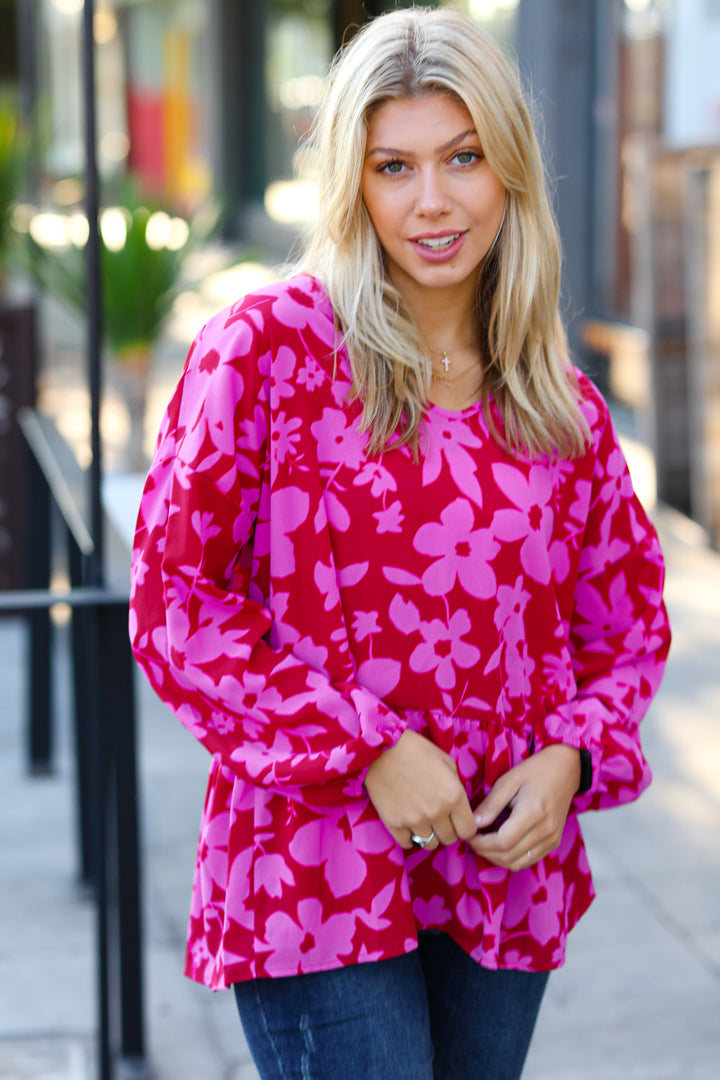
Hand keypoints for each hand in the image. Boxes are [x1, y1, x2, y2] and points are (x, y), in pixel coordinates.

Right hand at [364, 729, 476, 849]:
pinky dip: (409, 836)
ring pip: (430, 844)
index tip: (458, 821)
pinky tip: (408, 821)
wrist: (381, 749)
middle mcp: (437, 812)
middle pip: (450, 839)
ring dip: (429, 834)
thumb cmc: (416, 750)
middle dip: (447, 830)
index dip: (465, 826)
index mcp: (454, 795)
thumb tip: (460, 808)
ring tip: (422, 819)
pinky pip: (408, 843)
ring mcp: (415, 820)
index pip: (469, 830)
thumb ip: (457, 787)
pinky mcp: (394, 824)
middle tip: (438, 817)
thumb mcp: (446, 762)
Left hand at [469, 745, 580, 870]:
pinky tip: (500, 846)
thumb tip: (474, 824)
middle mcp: (546, 830)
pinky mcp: (553, 843)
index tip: (469, 835)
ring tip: (484, 844)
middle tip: (473, 841)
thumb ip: (491, 804)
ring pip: (519, 863)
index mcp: (534, 812)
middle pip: (510, 856)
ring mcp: (552, 839)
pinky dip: (511, 858)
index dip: (482, 844)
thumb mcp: (509, 780)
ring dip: (497, 859)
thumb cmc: (536, 771)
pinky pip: (529, 860)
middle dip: (486, 853)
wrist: (565, 770)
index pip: (504, 842)